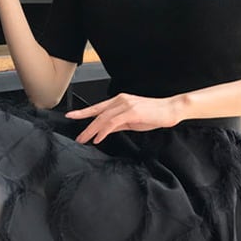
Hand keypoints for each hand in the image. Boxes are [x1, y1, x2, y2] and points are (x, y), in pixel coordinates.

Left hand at [65, 94, 181, 144]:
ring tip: (84, 140)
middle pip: (97, 113)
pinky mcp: (131, 112)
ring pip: (103, 118)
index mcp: (119, 100)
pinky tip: (98, 138)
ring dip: (92, 130)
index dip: (83, 112)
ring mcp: (125, 105)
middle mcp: (120, 100)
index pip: (97, 107)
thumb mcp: (131, 120)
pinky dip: (104, 131)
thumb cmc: (154, 114)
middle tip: (78, 137)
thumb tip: (105, 131)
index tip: (71, 116)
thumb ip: (117, 124)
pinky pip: (113, 122)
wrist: (170, 110)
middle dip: (85, 126)